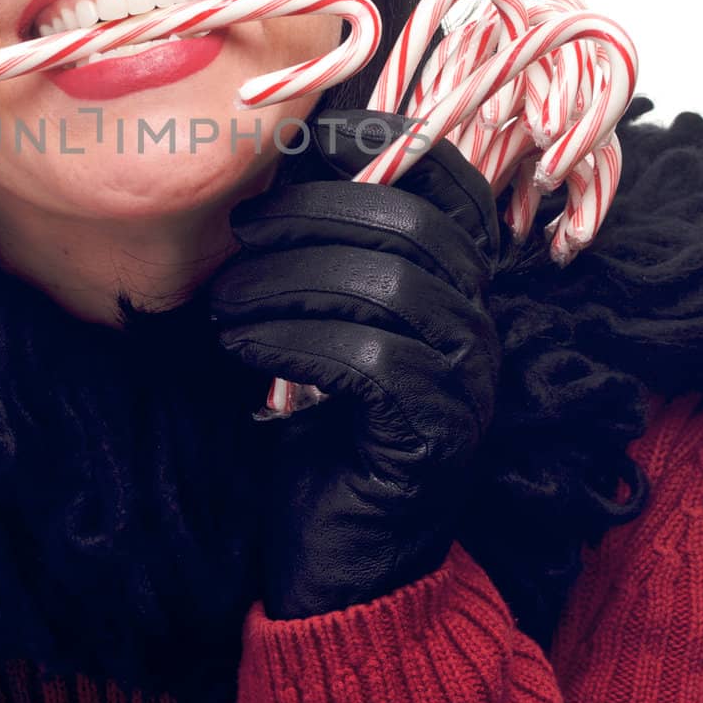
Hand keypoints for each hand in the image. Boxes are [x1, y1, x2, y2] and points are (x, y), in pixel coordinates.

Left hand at [208, 111, 502, 620]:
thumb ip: (322, 261)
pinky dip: (292, 339)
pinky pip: (368, 357)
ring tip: (223, 304)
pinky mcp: (436, 431)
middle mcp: (479, 327)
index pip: (456, 189)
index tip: (314, 136)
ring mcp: (466, 381)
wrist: (342, 566)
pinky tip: (243, 346)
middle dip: (311, 214)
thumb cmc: (321, 438)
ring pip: (387, 286)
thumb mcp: (321, 331)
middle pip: (410, 226)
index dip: (391, 144)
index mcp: (457, 290)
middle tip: (239, 233)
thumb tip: (271, 176)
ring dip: (286, 281)